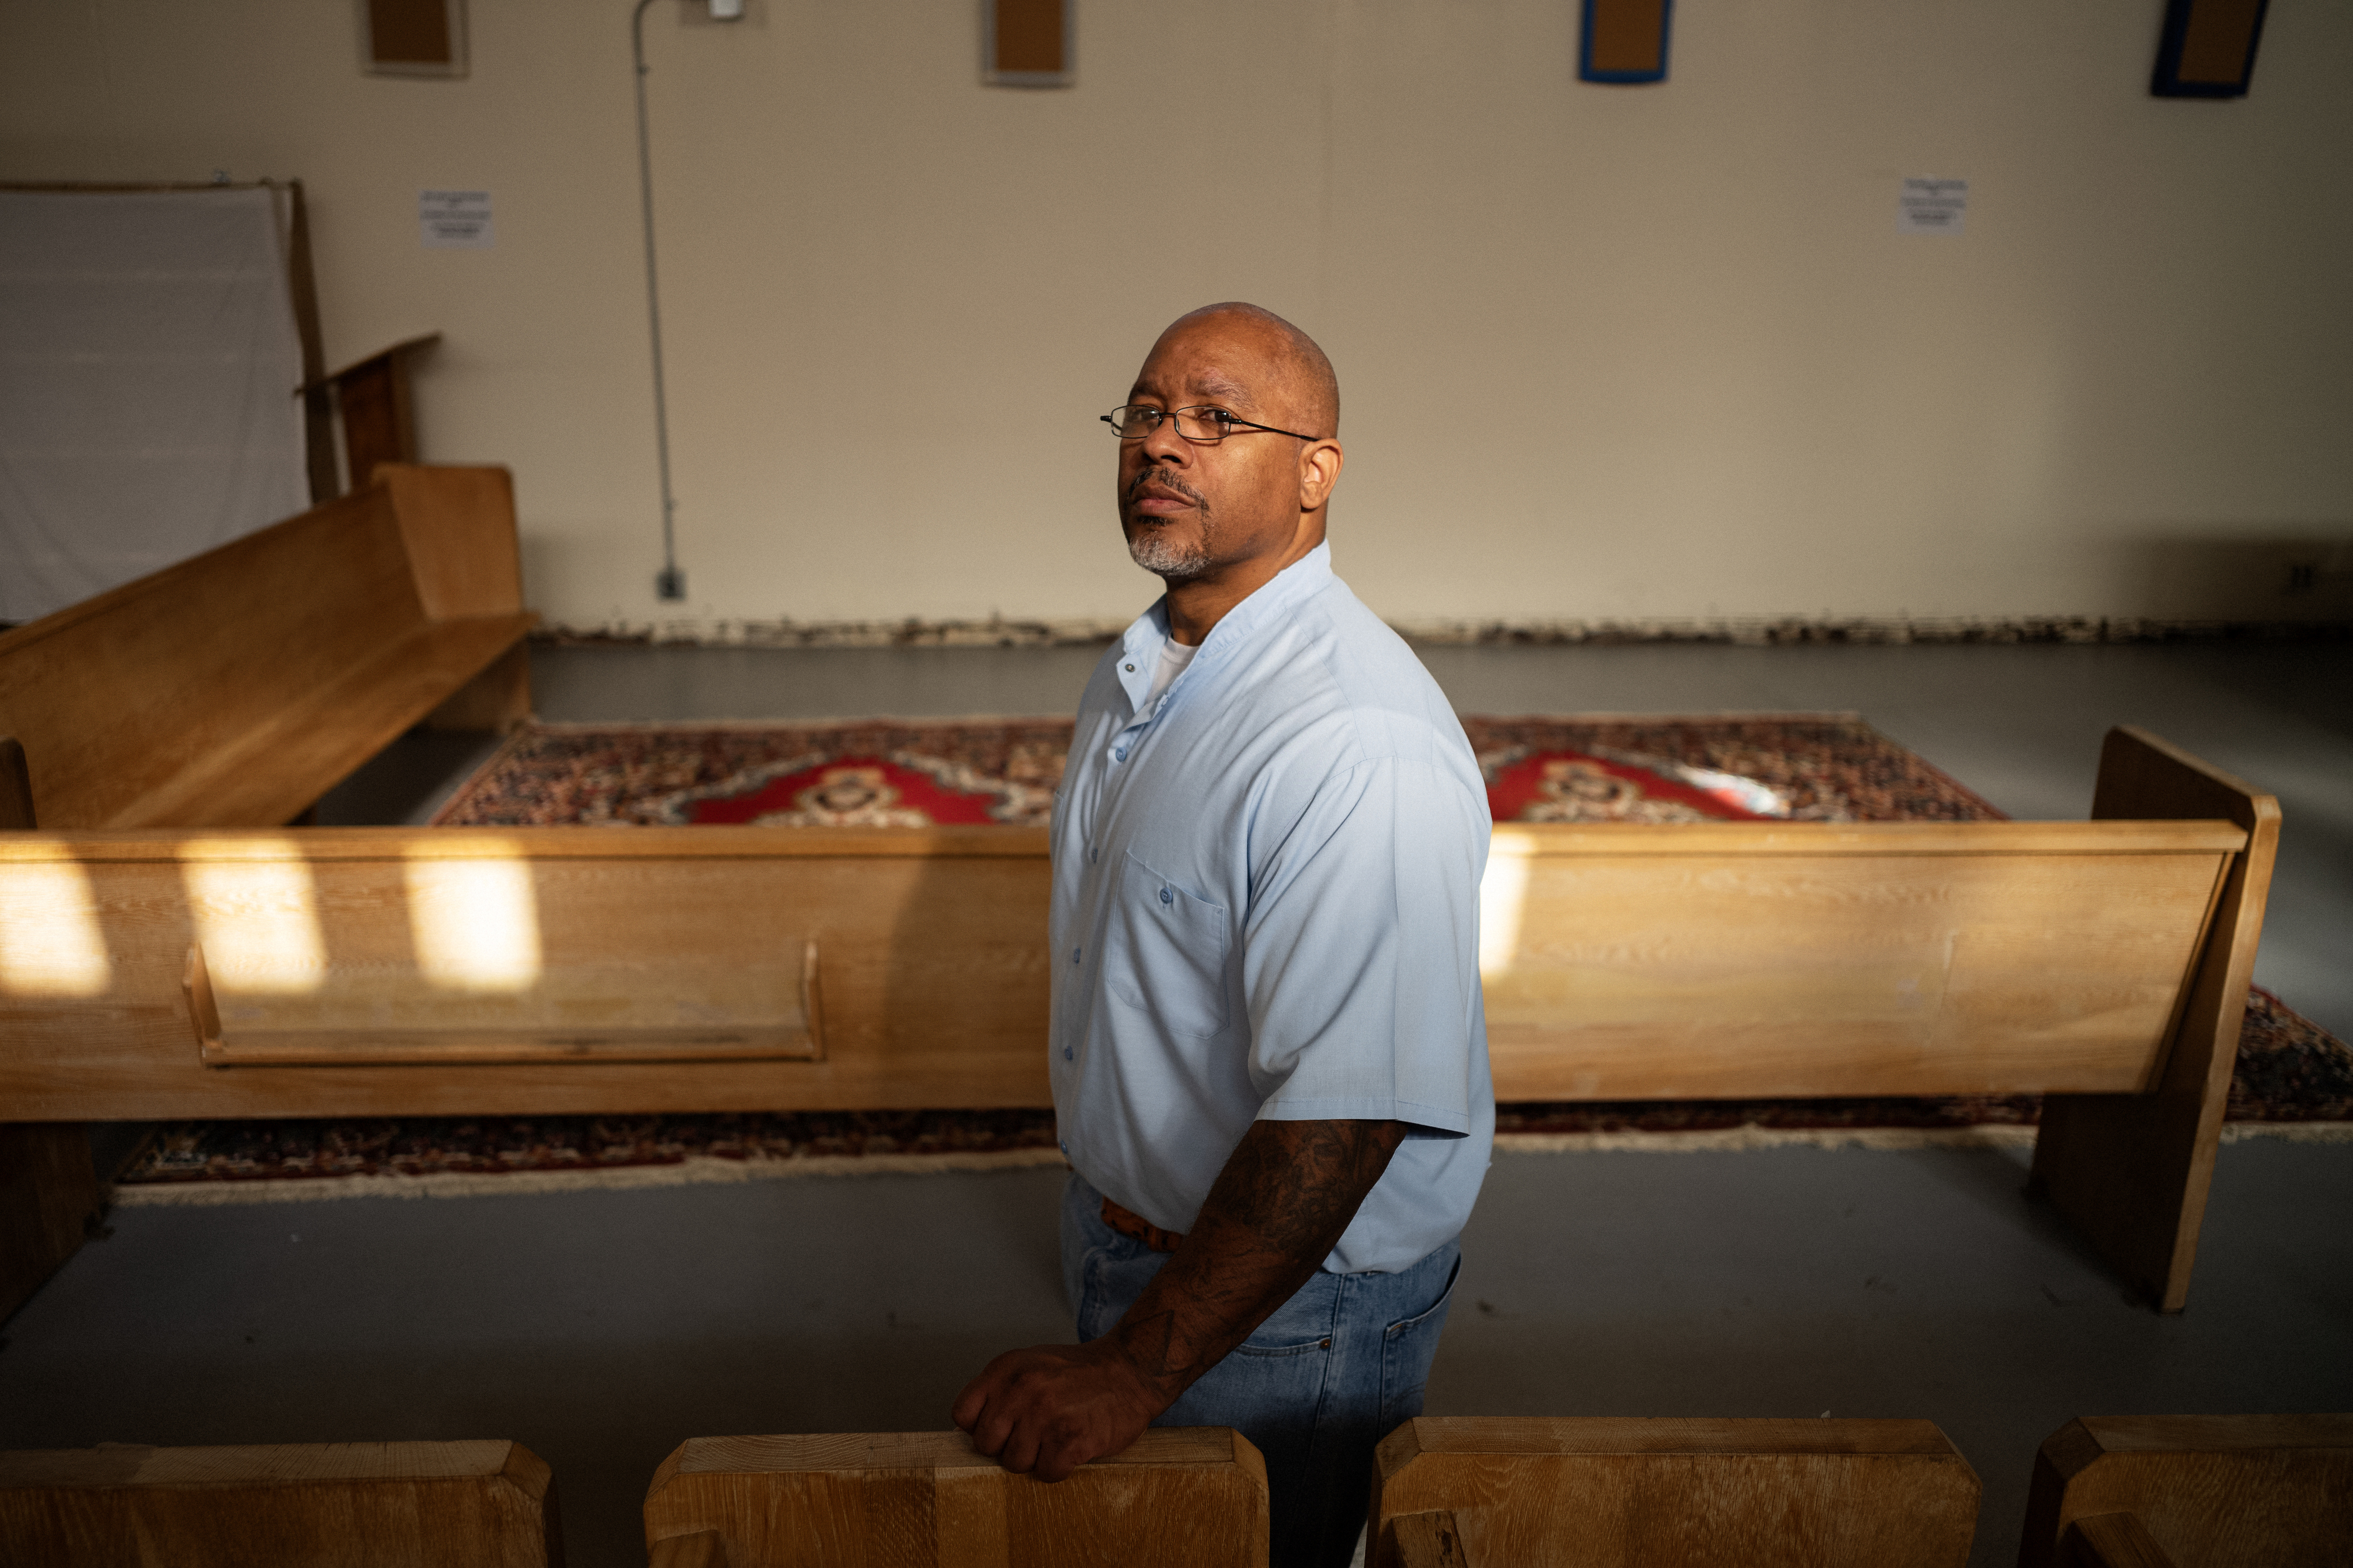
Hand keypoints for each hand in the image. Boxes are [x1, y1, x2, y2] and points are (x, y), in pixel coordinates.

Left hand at [951, 1339, 1164, 1481]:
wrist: (1129, 1370)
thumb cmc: (1078, 1372)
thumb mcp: (1031, 1364)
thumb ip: (1000, 1390)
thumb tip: (970, 1430)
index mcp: (1007, 1368)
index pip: (963, 1414)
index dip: (979, 1427)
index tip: (998, 1429)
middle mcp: (1023, 1389)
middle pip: (986, 1444)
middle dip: (1005, 1447)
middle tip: (1030, 1438)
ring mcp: (1047, 1415)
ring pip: (1015, 1463)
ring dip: (1035, 1459)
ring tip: (1055, 1439)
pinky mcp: (1071, 1440)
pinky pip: (1047, 1473)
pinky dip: (1059, 1467)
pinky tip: (1071, 1448)